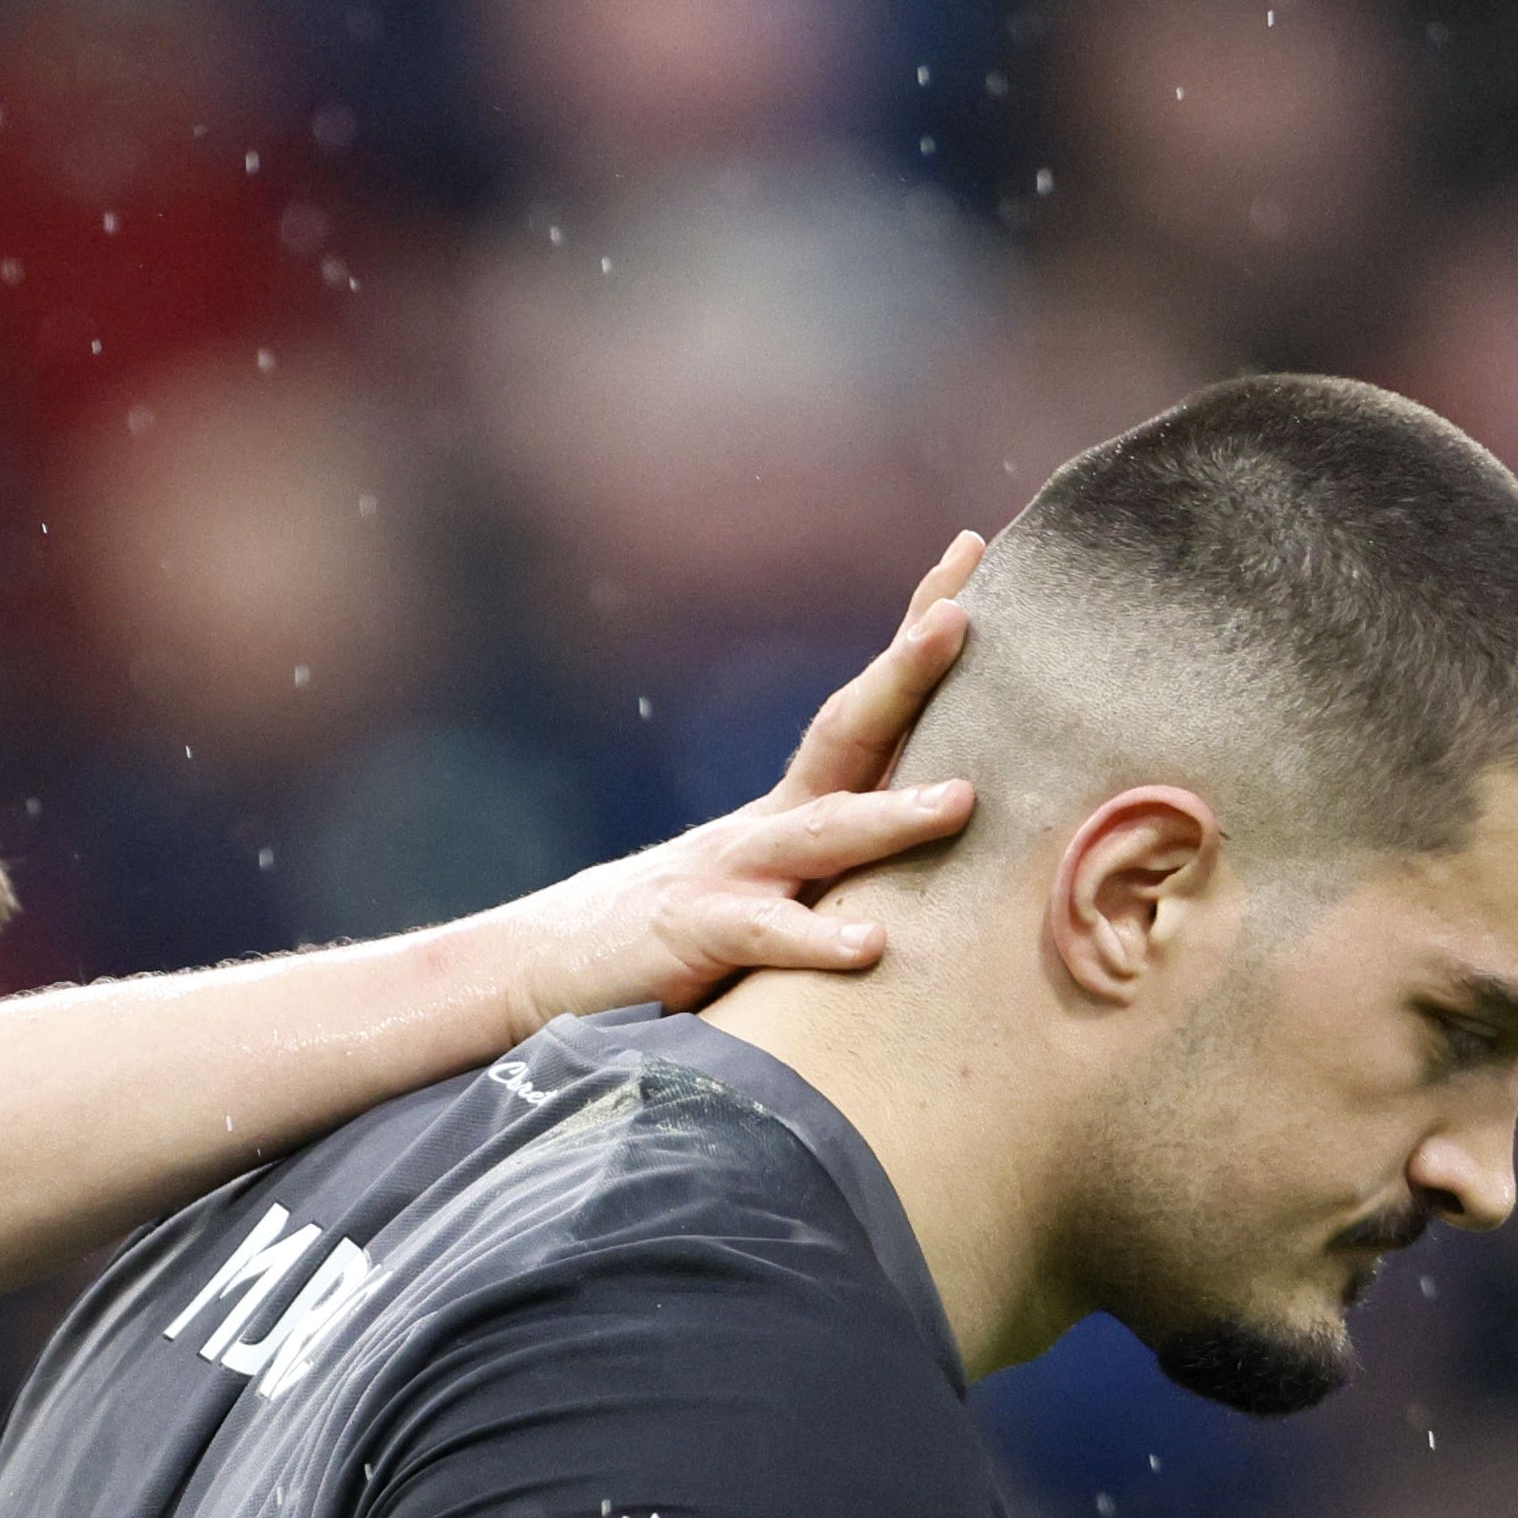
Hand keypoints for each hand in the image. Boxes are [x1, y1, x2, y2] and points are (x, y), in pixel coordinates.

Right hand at [463, 524, 988, 1040]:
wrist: (547, 964)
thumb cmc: (682, 932)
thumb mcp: (770, 879)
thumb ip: (839, 856)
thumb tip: (942, 824)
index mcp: (795, 806)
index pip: (865, 705)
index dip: (914, 633)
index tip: (970, 553)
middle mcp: (768, 823)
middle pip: (844, 734)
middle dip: (904, 674)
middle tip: (961, 615)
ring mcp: (731, 874)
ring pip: (820, 834)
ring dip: (889, 815)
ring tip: (960, 801)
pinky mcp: (699, 936)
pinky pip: (766, 935)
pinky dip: (816, 937)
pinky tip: (871, 944)